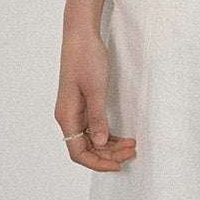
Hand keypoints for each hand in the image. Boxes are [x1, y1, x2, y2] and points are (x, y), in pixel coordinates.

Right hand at [56, 30, 137, 172]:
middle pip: (86, 147)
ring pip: (91, 138)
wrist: (81, 35)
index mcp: (67, 116)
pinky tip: (121, 136)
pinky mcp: (82, 103)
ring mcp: (74, 110)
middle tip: (132, 151)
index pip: (78, 152)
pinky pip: (93, 127)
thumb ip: (97, 117)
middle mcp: (68, 116)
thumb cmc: (86, 58)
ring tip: (131, 145)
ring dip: (110, 145)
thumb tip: (101, 142)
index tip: (118, 165)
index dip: (98, 163)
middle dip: (108, 154)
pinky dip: (107, 134)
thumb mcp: (96, 88)